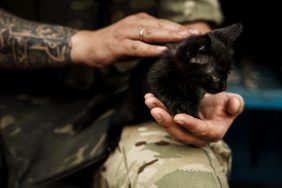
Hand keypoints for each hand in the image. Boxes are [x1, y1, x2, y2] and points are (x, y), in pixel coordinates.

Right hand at [71, 12, 199, 66]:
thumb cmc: (114, 44)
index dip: (180, 28)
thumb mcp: (135, 40)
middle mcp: (135, 23)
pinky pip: (137, 46)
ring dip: (168, 36)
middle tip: (195, 35)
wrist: (90, 46)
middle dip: (179, 30)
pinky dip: (149, 49)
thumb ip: (150, 41)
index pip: (164, 24)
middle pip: (161, 26)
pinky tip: (161, 51)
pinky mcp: (119, 44)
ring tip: (183, 40)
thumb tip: (167, 48)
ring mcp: (126, 32)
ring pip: (151, 33)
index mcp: (141, 21)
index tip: (195, 33)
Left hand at [144, 92, 243, 146]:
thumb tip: (233, 106)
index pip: (201, 130)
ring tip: (150, 100)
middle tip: (155, 109)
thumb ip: (236, 104)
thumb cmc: (223, 104)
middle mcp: (197, 136)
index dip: (190, 124)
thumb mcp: (233, 101)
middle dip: (166, 121)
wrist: (213, 105)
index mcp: (213, 132)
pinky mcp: (176, 125)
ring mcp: (184, 131)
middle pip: (180, 132)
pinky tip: (150, 99)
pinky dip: (157, 109)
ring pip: (169, 126)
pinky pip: (165, 119)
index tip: (178, 117)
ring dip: (158, 114)